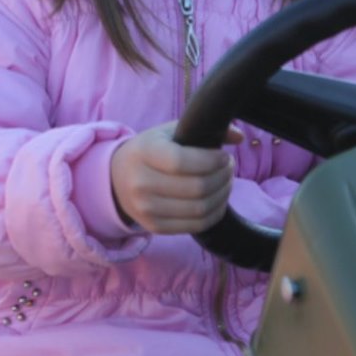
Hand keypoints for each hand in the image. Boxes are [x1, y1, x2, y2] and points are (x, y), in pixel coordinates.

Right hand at [110, 123, 238, 234]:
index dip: (211, 161)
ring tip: (226, 182)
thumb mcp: (170, 132)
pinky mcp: (154, 227)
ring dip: (222, 195)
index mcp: (144, 153)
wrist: (116, 178)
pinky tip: (218, 200)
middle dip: (223, 177)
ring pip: (199, 209)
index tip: (223, 156)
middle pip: (196, 187)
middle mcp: (141, 182)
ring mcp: (146, 208)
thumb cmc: (151, 151)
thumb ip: (203, 128)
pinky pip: (195, 226)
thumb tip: (239, 137)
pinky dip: (214, 213)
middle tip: (229, 168)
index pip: (181, 161)